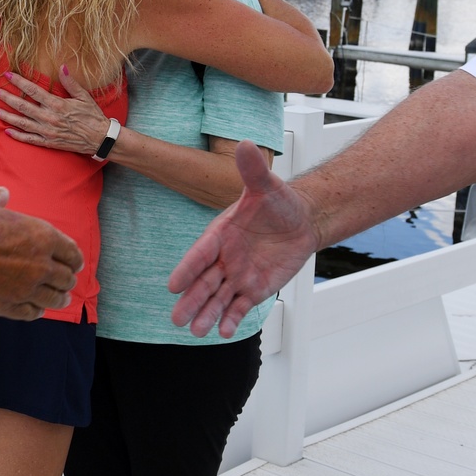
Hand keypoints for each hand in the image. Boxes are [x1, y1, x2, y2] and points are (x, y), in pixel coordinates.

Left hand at [0, 66, 110, 155]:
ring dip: (7, 116)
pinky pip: (29, 139)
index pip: (33, 91)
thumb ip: (70, 82)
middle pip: (23, 106)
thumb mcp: (84, 96)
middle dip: (6, 98)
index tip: (7, 75)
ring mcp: (47, 131)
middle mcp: (49, 118)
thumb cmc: (93, 116)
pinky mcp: (49, 142)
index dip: (19, 82)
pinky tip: (7, 130)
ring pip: (22, 123)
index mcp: (57, 104)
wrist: (100, 139)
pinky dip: (17, 135)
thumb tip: (62, 66)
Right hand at [0, 187, 82, 319]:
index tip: (72, 263)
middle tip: (65, 280)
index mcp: (41, 235)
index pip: (72, 253)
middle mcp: (40, 264)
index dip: (73, 259)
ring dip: (58, 298)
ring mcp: (26, 288)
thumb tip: (2, 193)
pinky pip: (33, 313)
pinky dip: (37, 311)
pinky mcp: (9, 307)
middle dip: (67, 279)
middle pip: (68, 278)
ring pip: (55, 299)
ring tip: (59, 298)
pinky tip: (36, 308)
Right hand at [168, 141, 318, 337]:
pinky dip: (232, 319)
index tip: (174, 285)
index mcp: (220, 234)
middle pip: (203, 283)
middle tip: (177, 319)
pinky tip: (224, 331)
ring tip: (196, 331)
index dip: (188, 269)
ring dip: (207, 315)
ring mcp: (237, 276)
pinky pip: (240, 307)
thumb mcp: (266, 185)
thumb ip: (252, 171)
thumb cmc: (279, 202)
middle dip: (191, 301)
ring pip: (218, 299)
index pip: (200, 254)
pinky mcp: (253, 289)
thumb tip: (244, 144)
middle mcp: (224, 258)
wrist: (301, 221)